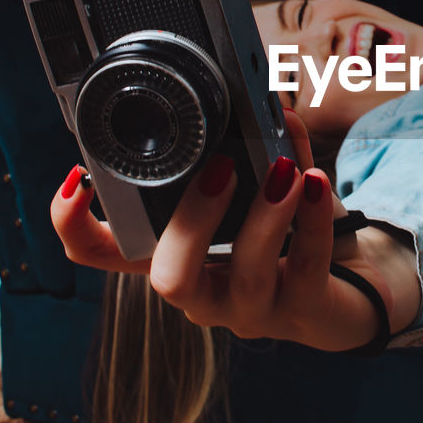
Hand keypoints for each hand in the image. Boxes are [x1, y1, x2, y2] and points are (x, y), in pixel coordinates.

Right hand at [50, 110, 393, 351]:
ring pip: (248, 273)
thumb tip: (271, 108)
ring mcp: (253, 308)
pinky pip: (308, 268)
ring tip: (286, 170)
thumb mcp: (261, 193)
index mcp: (175, 254)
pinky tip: (316, 184)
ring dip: (266, 215)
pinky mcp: (304, 313)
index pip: (103, 254)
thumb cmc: (288, 239)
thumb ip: (261, 152)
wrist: (347, 291)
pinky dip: (314, 220)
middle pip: (167, 277)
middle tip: (220, 168)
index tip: (76, 178)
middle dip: (191, 220)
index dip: (75, 226)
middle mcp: (203, 288)